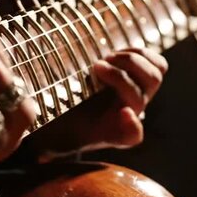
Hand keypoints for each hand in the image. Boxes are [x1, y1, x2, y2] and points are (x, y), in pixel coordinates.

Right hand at [29, 47, 167, 159]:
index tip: (121, 112)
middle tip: (97, 67)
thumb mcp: (53, 137)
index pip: (131, 135)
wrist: (74, 110)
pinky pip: (156, 62)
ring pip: (156, 75)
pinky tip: (115, 55)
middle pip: (143, 96)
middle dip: (122, 77)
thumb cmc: (64, 122)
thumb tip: (40, 140)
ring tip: (106, 59)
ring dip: (131, 61)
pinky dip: (138, 52)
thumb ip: (48, 144)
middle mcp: (131, 114)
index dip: (130, 125)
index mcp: (113, 132)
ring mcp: (140, 93)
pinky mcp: (143, 75)